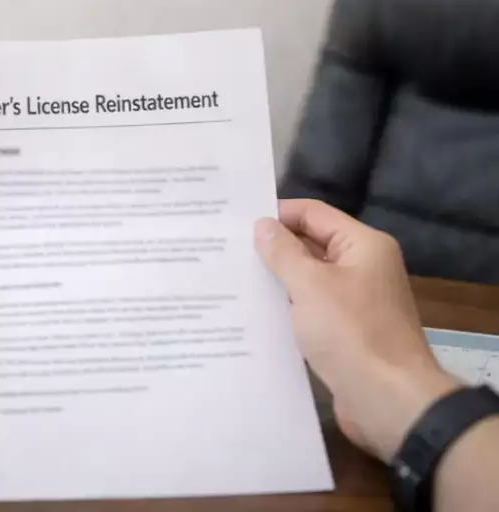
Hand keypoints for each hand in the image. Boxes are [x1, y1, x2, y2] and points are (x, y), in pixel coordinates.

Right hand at [254, 199, 459, 460]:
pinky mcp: (345, 330)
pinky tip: (253, 311)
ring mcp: (355, 300)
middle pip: (311, 243)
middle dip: (273, 247)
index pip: (313, 213)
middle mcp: (362, 267)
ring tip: (231, 277)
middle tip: (225, 248)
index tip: (235, 222)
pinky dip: (286, 306)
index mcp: (363, 246)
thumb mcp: (310, 285)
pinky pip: (310, 307)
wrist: (389, 400)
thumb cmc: (351, 333)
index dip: (277, 213)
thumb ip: (283, 252)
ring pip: (308, 278)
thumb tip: (263, 225)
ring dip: (276, 278)